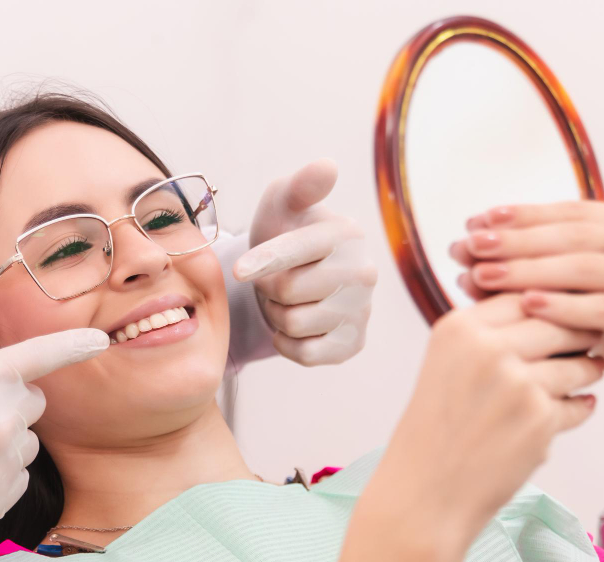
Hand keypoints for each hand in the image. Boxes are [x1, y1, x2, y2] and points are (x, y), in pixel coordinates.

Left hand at [234, 159, 376, 365]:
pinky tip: (292, 325)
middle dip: (268, 287)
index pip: (297, 250)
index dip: (263, 261)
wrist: (297, 274)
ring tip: (284, 299)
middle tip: (272, 278)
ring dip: (275, 313)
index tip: (240, 270)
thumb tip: (328, 166)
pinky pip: (305, 354)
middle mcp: (363, 272)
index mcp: (346, 234)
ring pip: (293, 323)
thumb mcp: (285, 202)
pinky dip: (287, 342)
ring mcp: (362, 310)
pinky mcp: (353, 343)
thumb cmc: (286, 231)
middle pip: (289, 291)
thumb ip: (301, 185)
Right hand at [383, 294, 603, 541]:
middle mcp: (487, 348)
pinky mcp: (540, 419)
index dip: (548, 304)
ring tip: (573, 381)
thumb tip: (546, 306)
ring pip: (580, 360)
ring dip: (584, 371)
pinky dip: (575, 410)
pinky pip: (580, 402)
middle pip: (559, 319)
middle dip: (577, 333)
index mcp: (459, 328)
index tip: (560, 316)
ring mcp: (517, 383)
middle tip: (582, 345)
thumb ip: (487, 334)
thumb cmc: (435, 431)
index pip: (524, 293)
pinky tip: (555, 418)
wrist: (425, 494)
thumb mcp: (447, 365)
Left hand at [452, 202, 603, 418]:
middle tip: (471, 247)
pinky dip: (563, 306)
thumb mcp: (561, 287)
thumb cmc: (597, 326)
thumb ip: (523, 262)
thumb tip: (462, 245)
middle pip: (573, 237)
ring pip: (584, 269)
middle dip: (516, 242)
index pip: (568, 212)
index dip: (519, 216)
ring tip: (484, 275)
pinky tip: (526, 305)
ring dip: (529, 271)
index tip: (473, 222)